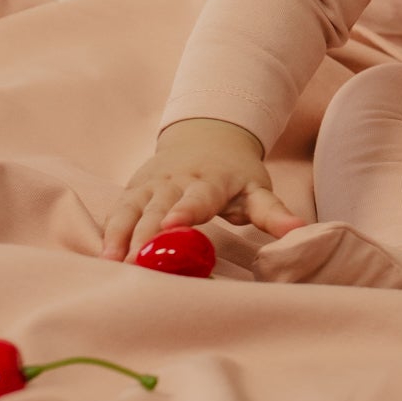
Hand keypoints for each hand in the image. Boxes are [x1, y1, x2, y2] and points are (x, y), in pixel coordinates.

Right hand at [99, 118, 306, 263]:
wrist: (206, 137)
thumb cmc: (235, 174)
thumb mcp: (257, 189)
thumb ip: (273, 212)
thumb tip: (299, 230)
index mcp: (210, 182)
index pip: (198, 198)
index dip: (186, 211)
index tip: (174, 225)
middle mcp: (176, 182)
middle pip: (158, 209)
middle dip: (145, 235)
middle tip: (135, 263)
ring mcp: (151, 185)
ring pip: (132, 209)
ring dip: (120, 235)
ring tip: (111, 261)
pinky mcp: (134, 189)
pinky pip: (118, 210)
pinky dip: (109, 231)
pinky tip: (102, 255)